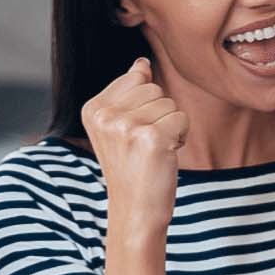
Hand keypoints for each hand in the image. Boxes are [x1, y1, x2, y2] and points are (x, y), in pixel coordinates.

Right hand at [80, 58, 186, 231]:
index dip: (144, 105)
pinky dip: (180, 137)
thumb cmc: (132, 168)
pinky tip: (164, 156)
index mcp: (93, 109)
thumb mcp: (121, 127)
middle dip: (158, 114)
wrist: (135, 211)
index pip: (136, 78)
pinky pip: (181, 118)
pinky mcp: (151, 138)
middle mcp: (105, 116)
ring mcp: (126, 126)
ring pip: (169, 103)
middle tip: (145, 145)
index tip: (132, 134)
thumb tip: (141, 62)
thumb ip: (129, 91)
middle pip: (154, 88)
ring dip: (170, 126)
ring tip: (153, 152)